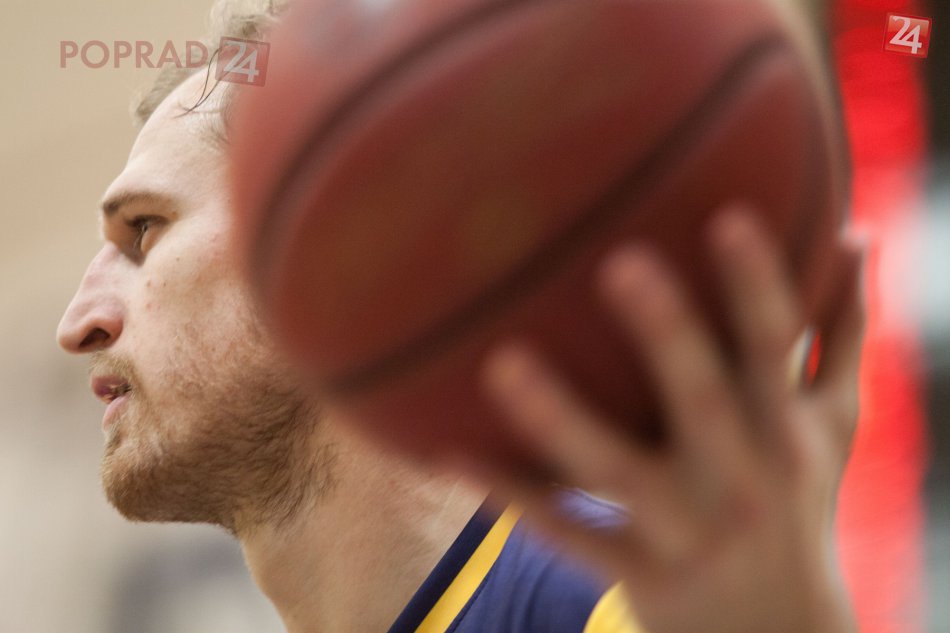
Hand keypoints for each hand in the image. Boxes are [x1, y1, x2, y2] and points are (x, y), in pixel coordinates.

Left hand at [476, 207, 863, 632]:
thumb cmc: (797, 502)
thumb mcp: (835, 424)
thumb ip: (842, 332)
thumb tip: (854, 231)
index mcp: (784, 428)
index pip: (775, 345)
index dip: (757, 284)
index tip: (728, 215)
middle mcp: (739, 477)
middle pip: (703, 398)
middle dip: (668, 335)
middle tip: (619, 262)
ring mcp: (685, 529)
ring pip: (615, 469)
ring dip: (559, 417)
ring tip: (502, 362)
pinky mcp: (639, 572)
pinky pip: (564, 530)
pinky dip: (508, 493)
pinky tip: (450, 450)